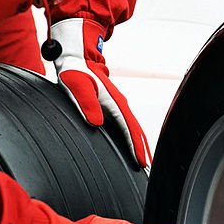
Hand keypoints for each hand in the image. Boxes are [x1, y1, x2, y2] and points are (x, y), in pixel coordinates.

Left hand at [51, 17, 151, 167]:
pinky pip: (127, 125)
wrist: (77, 54)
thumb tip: (97, 124)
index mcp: (114, 103)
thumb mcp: (77, 86)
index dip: (136, 147)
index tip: (142, 163)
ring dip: (140, 145)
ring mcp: (118, 105)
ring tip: (144, 161)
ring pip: (134, 129)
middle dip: (143, 150)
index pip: (129, 130)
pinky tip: (131, 145)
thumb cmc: (75, 69)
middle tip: (149, 169)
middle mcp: (120, 105)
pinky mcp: (113, 106)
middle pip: (136, 132)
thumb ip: (87, 104)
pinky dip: (133, 137)